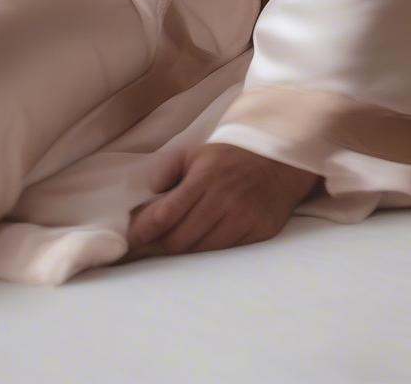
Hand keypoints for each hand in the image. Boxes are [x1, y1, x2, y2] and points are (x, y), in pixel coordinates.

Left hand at [122, 144, 321, 260]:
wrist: (279, 158)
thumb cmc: (228, 156)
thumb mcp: (194, 155)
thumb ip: (167, 174)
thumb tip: (142, 202)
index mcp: (204, 177)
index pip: (166, 213)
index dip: (145, 230)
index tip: (132, 239)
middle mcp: (224, 199)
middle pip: (181, 238)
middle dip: (157, 247)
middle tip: (143, 249)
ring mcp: (244, 218)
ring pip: (202, 250)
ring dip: (180, 255)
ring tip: (165, 252)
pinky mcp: (259, 232)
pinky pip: (226, 253)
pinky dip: (207, 255)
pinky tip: (195, 251)